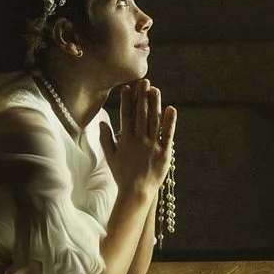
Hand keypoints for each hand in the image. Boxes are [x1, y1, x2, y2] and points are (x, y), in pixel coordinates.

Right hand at [104, 80, 174, 202]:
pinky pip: (168, 134)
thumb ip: (106, 139)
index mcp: (125, 140)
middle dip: (142, 96)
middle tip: (144, 81)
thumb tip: (102, 123)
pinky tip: (171, 108)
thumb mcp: (111, 157)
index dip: (126, 101)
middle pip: (141, 114)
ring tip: (155, 89)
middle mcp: (139, 140)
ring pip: (154, 120)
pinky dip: (170, 121)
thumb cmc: (122, 175)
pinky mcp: (164, 152)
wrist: (136, 192)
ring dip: (155, 104)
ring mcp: (152, 146)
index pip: (126, 116)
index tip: (127, 87)